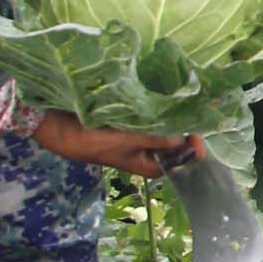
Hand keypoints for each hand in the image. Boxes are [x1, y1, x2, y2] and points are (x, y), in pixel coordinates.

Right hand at [31, 111, 200, 177]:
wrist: (62, 129)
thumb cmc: (95, 141)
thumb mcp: (130, 142)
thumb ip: (158, 140)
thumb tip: (185, 138)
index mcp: (149, 165)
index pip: (181, 160)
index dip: (193, 149)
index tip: (199, 132)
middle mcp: (147, 153)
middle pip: (175, 143)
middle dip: (185, 127)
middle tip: (197, 108)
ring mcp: (139, 138)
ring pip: (164, 129)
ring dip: (172, 117)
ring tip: (184, 100)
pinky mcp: (130, 124)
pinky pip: (151, 118)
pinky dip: (158, 109)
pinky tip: (165, 96)